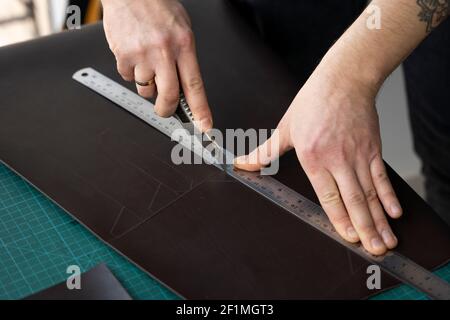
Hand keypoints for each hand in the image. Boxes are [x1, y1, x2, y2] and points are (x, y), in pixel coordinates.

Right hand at [102, 0, 211, 129]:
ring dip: (147, 85)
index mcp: (184, 44)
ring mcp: (142, 55)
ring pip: (146, 89)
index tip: (205, 125)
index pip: (195, 85)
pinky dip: (131, 72)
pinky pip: (128, 78)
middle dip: (167, 110)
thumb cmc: (157, 7)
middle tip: (166, 109)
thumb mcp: (182, 29)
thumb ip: (184, 58)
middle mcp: (164, 51)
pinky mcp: (123, 56)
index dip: (200, 110)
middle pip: (169, 96)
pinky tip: (134, 54)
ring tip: (147, 63)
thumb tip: (185, 89)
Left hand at [235, 62, 402, 255]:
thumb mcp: (286, 128)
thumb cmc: (313, 101)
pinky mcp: (373, 148)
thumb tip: (242, 164)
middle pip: (354, 200)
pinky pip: (382, 177)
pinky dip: (389, 196)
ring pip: (370, 193)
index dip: (340, 219)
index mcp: (314, 157)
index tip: (349, 237)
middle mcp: (339, 159)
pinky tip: (394, 214)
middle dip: (364, 228)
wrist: (344, 78)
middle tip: (374, 250)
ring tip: (387, 240)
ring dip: (379, 219)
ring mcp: (359, 155)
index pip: (328, 196)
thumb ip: (265, 152)